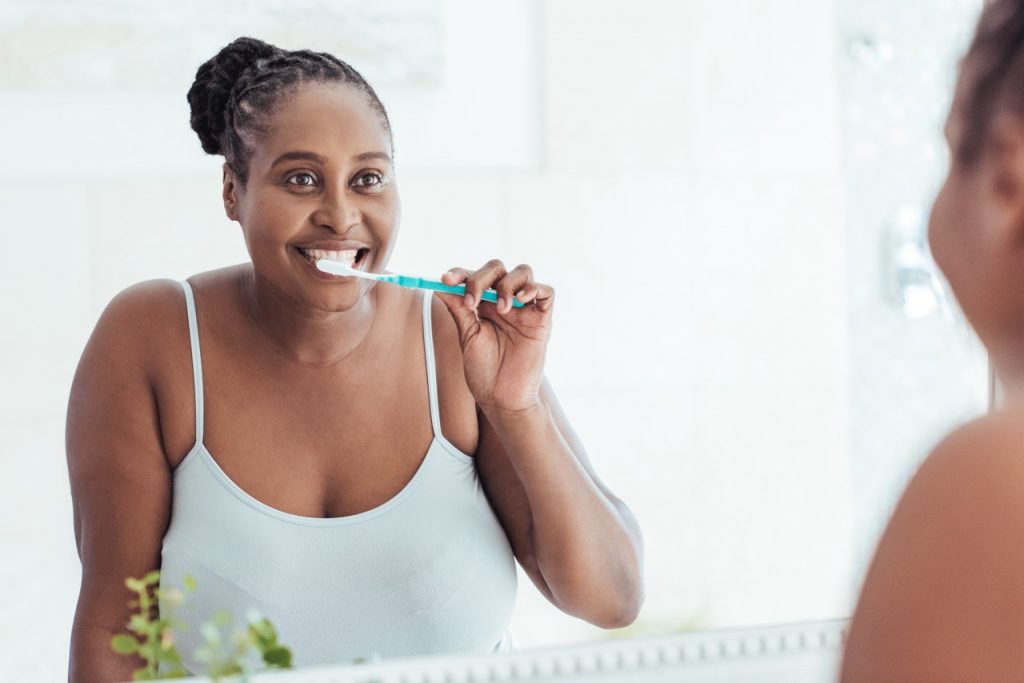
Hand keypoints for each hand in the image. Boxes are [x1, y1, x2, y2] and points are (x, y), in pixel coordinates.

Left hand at [435, 259, 553, 414]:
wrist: (502, 398)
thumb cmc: (484, 372)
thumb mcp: (467, 335)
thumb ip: (458, 308)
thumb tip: (440, 283)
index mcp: (483, 305)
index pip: (474, 276)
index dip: (460, 273)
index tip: (446, 279)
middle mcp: (503, 302)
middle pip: (497, 268)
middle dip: (481, 278)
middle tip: (472, 302)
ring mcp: (524, 309)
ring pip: (522, 272)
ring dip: (507, 284)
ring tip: (500, 309)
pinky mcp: (542, 319)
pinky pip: (546, 292)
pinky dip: (534, 289)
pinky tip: (520, 302)